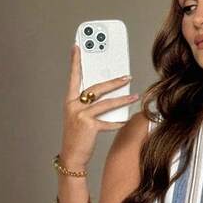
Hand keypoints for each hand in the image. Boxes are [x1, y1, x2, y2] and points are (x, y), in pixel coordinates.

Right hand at [59, 43, 139, 165]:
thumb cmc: (76, 136)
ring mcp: (80, 116)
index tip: (77, 46)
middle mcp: (74, 106)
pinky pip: (108, 122)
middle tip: (126, 76)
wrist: (71, 156)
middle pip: (96, 88)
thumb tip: (106, 95)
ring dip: (121, 99)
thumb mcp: (77, 116)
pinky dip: (117, 121)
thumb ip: (88, 104)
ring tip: (133, 96)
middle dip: (113, 82)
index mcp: (69, 100)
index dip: (75, 61)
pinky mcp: (89, 127)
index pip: (73, 76)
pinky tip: (125, 119)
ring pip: (105, 103)